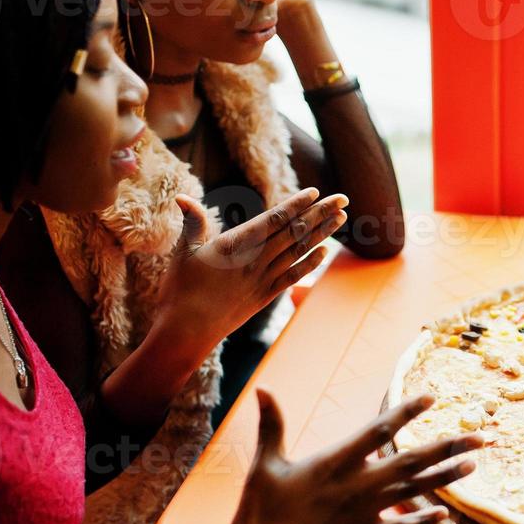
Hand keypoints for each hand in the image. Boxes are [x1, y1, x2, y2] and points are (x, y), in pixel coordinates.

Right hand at [155, 188, 345, 349]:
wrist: (187, 332)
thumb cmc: (180, 290)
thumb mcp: (183, 252)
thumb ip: (192, 222)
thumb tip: (182, 197)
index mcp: (237, 244)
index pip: (274, 219)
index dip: (296, 205)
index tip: (316, 192)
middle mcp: (256, 260)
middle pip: (294, 231)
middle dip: (320, 213)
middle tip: (343, 198)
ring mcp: (262, 279)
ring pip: (298, 251)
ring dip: (321, 234)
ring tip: (341, 218)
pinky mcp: (264, 297)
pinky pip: (292, 276)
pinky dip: (310, 263)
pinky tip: (324, 252)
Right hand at [219, 390, 481, 523]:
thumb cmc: (260, 515)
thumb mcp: (265, 466)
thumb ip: (271, 426)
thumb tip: (263, 389)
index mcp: (334, 463)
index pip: (379, 430)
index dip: (406, 411)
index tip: (432, 397)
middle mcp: (358, 486)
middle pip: (412, 461)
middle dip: (448, 447)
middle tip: (481, 437)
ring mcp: (363, 514)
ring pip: (414, 492)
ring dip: (445, 478)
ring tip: (472, 466)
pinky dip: (422, 520)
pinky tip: (444, 514)